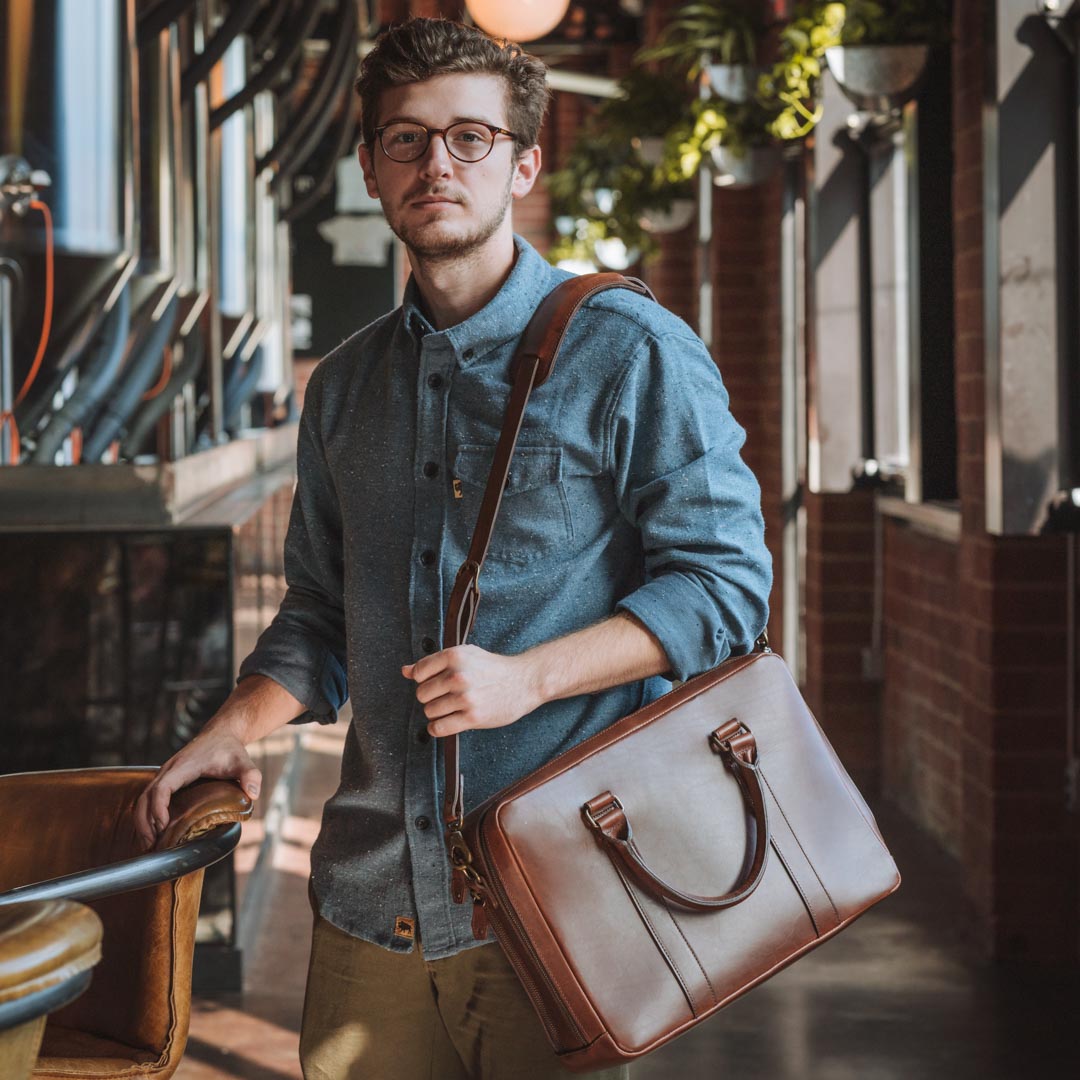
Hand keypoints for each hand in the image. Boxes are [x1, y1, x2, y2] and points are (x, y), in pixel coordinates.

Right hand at [133, 729, 261, 850]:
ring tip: (148, 844)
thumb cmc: (230, 749)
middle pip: (145, 796)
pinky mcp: (167, 779)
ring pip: (143, 797)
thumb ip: (251, 775)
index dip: (158, 808)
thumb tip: (254, 794)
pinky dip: (146, 814)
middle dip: (144, 821)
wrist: (221, 734)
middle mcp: (169, 770)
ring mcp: (165, 774)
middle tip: (151, 845)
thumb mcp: (243, 762)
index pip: (162, 788)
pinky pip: (149, 797)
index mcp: (183, 766)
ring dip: (142, 820)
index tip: (163, 826)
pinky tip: (153, 830)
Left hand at [402, 644, 542, 737]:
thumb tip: (405, 671)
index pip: (418, 673)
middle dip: (431, 697)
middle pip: (422, 694)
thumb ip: (434, 662)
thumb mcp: (465, 655)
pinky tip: (447, 722)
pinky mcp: (472, 717)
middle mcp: (458, 675)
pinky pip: (439, 728)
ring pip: (430, 712)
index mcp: (454, 656)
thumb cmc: (492, 668)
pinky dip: (438, 728)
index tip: (437, 682)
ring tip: (452, 708)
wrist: (523, 682)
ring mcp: (465, 697)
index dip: (424, 680)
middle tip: (446, 696)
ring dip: (437, 713)